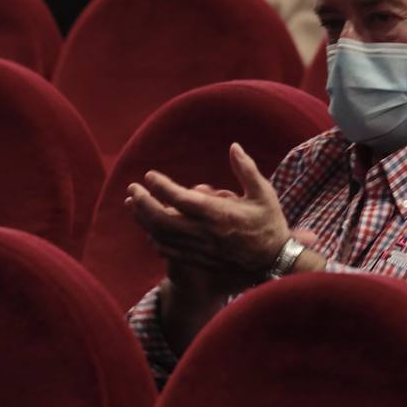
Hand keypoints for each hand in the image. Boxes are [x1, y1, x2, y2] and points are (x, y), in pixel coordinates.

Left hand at [127, 143, 291, 292]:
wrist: (274, 260)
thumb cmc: (270, 223)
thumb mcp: (264, 192)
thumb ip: (246, 169)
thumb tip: (234, 146)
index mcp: (219, 214)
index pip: (181, 199)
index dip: (162, 186)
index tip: (150, 175)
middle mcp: (205, 233)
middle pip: (163, 219)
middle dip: (143, 202)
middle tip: (132, 188)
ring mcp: (200, 248)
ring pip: (162, 235)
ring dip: (143, 219)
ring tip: (133, 204)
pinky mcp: (199, 259)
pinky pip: (169, 251)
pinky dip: (155, 239)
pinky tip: (149, 230)